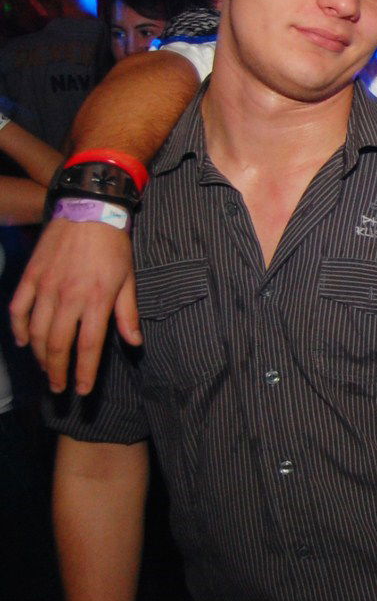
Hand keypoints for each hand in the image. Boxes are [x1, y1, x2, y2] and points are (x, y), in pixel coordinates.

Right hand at [11, 219, 137, 393]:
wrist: (89, 210)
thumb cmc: (114, 247)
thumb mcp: (128, 280)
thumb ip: (128, 314)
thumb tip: (134, 343)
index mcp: (97, 300)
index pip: (88, 346)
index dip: (83, 372)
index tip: (81, 390)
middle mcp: (68, 297)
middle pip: (58, 345)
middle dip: (58, 371)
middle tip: (59, 387)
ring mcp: (45, 287)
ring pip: (36, 332)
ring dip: (40, 356)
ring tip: (47, 369)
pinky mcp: (30, 276)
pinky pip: (18, 309)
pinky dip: (18, 329)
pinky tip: (24, 343)